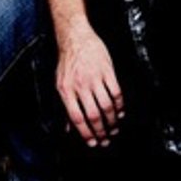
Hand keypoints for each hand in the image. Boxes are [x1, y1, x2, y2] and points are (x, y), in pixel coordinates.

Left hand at [55, 20, 123, 146]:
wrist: (75, 37)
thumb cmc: (67, 61)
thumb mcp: (60, 83)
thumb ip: (64, 106)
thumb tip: (67, 128)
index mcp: (66, 90)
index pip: (76, 118)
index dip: (85, 134)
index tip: (92, 142)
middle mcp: (80, 85)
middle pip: (93, 115)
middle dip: (101, 131)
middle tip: (106, 139)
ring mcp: (94, 78)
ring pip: (106, 106)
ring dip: (112, 121)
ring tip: (114, 128)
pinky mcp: (107, 71)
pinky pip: (116, 93)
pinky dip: (120, 105)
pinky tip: (120, 112)